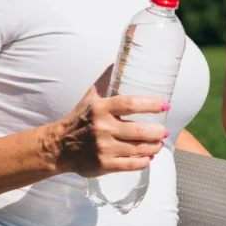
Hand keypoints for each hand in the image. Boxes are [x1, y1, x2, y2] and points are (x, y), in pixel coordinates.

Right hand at [44, 66, 169, 176]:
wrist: (59, 147)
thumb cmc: (80, 118)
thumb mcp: (91, 97)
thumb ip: (106, 81)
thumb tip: (119, 61)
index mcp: (101, 108)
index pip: (131, 103)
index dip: (151, 104)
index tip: (165, 105)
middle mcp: (103, 128)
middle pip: (139, 130)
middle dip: (157, 131)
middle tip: (164, 131)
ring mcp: (103, 148)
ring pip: (138, 148)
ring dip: (154, 146)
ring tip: (159, 143)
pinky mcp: (104, 164)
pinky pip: (131, 165)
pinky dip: (144, 161)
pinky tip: (148, 157)